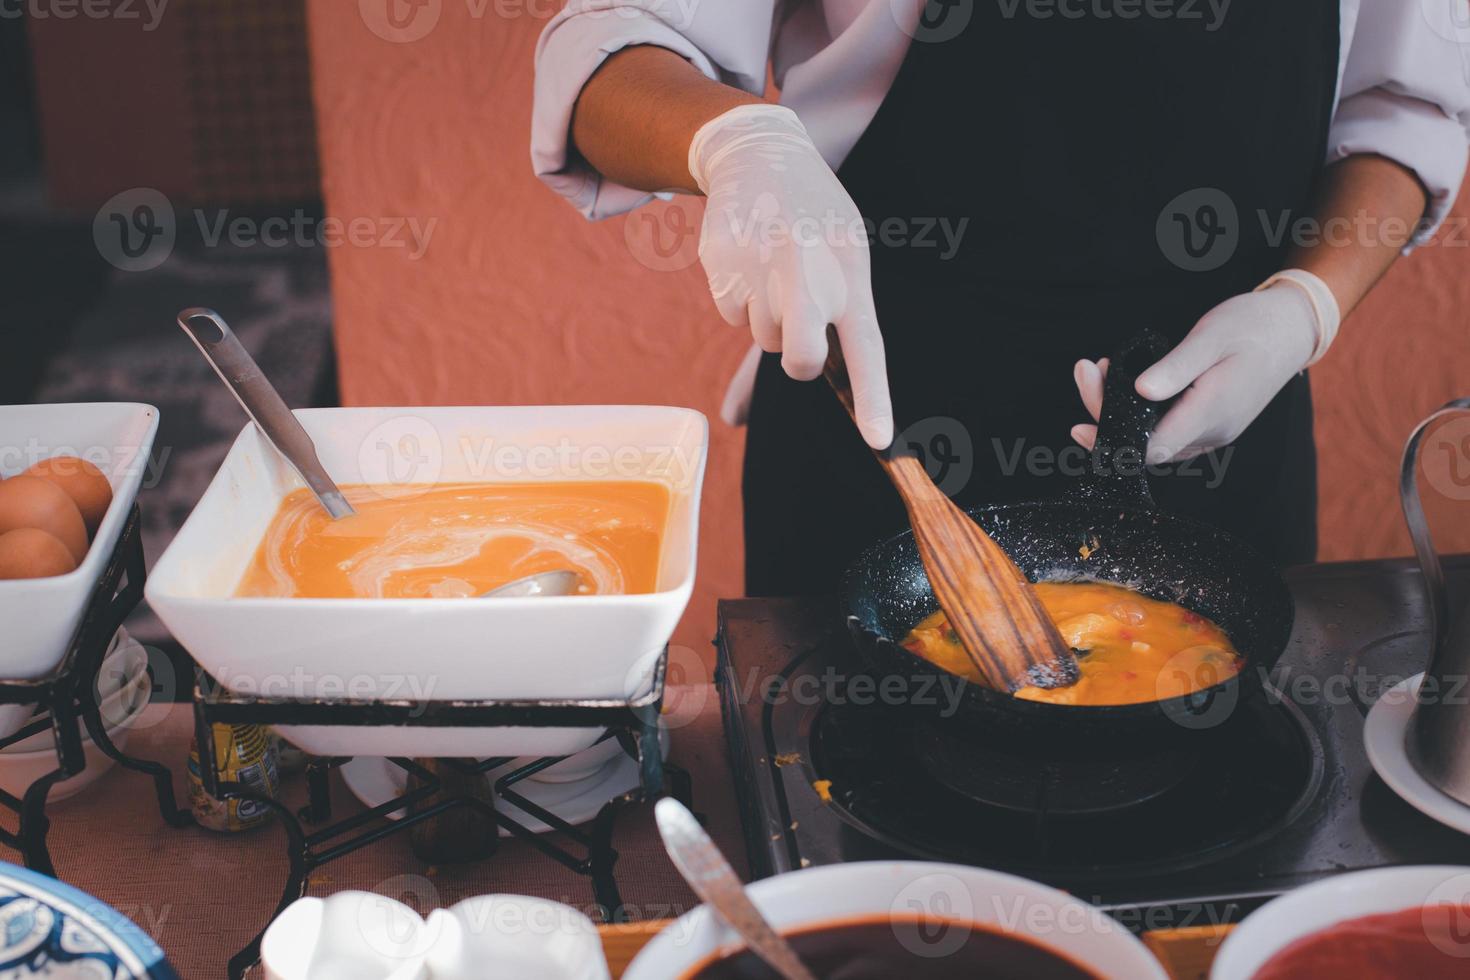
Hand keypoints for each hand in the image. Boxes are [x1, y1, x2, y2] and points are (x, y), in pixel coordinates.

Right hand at [690, 104, 892, 448]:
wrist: (762, 154)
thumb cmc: (814, 219)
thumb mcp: (843, 253)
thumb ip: (833, 319)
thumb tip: (789, 386)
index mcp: (851, 273)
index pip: (867, 348)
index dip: (874, 397)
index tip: (878, 441)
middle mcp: (809, 274)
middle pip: (800, 359)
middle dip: (797, 360)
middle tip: (798, 330)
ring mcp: (763, 271)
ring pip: (762, 338)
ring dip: (769, 317)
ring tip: (779, 267)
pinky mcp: (723, 267)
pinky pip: (733, 315)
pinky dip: (742, 299)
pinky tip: (753, 260)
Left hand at [1071, 281, 1324, 461]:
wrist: (1292, 329)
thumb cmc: (1253, 326)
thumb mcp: (1211, 337)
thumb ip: (1176, 367)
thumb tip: (1139, 390)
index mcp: (1212, 413)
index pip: (1152, 448)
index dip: (1113, 443)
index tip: (1082, 424)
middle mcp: (1211, 432)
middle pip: (1145, 445)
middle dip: (1106, 415)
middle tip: (1085, 370)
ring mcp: (1211, 431)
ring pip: (1154, 438)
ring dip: (1119, 412)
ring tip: (1098, 370)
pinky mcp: (1208, 423)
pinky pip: (1165, 429)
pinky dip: (1139, 411)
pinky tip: (1123, 382)